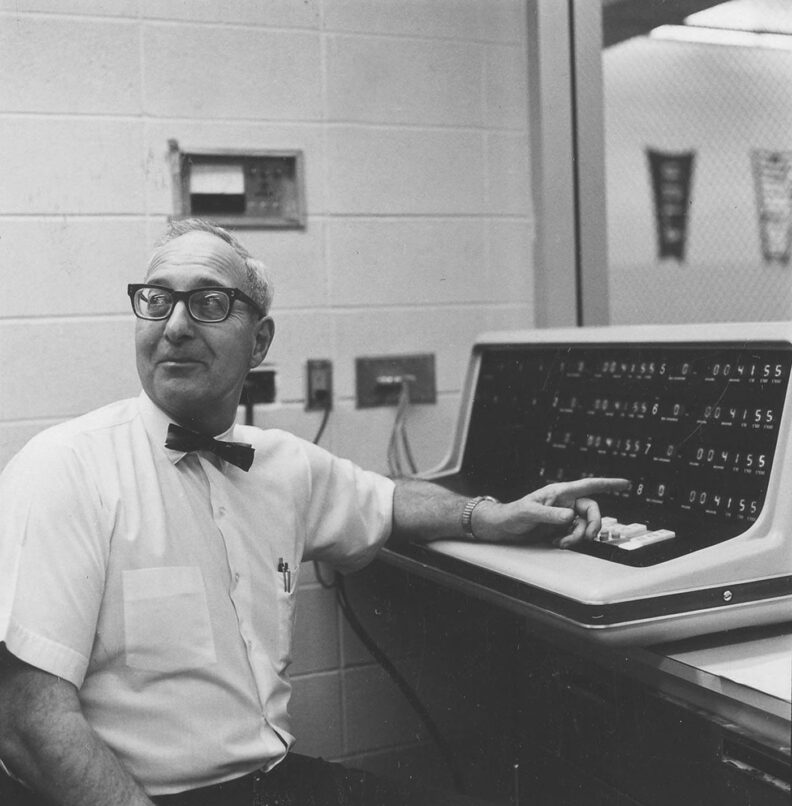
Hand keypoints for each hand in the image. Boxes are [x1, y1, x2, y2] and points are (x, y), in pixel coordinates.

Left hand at [471, 478, 629, 547]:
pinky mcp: (558, 528)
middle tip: (586, 537)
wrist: (501, 528)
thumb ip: (550, 514)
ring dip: (577, 536)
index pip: (588, 485)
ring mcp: (562, 516)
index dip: (608, 484)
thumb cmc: (511, 514)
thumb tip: (570, 516)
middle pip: (591, 510)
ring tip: (562, 542)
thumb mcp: (529, 512)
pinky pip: (574, 534)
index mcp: (559, 492)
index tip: (625, 484)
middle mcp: (564, 503)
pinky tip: (557, 542)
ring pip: (583, 525)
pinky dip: (570, 541)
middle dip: (592, 524)